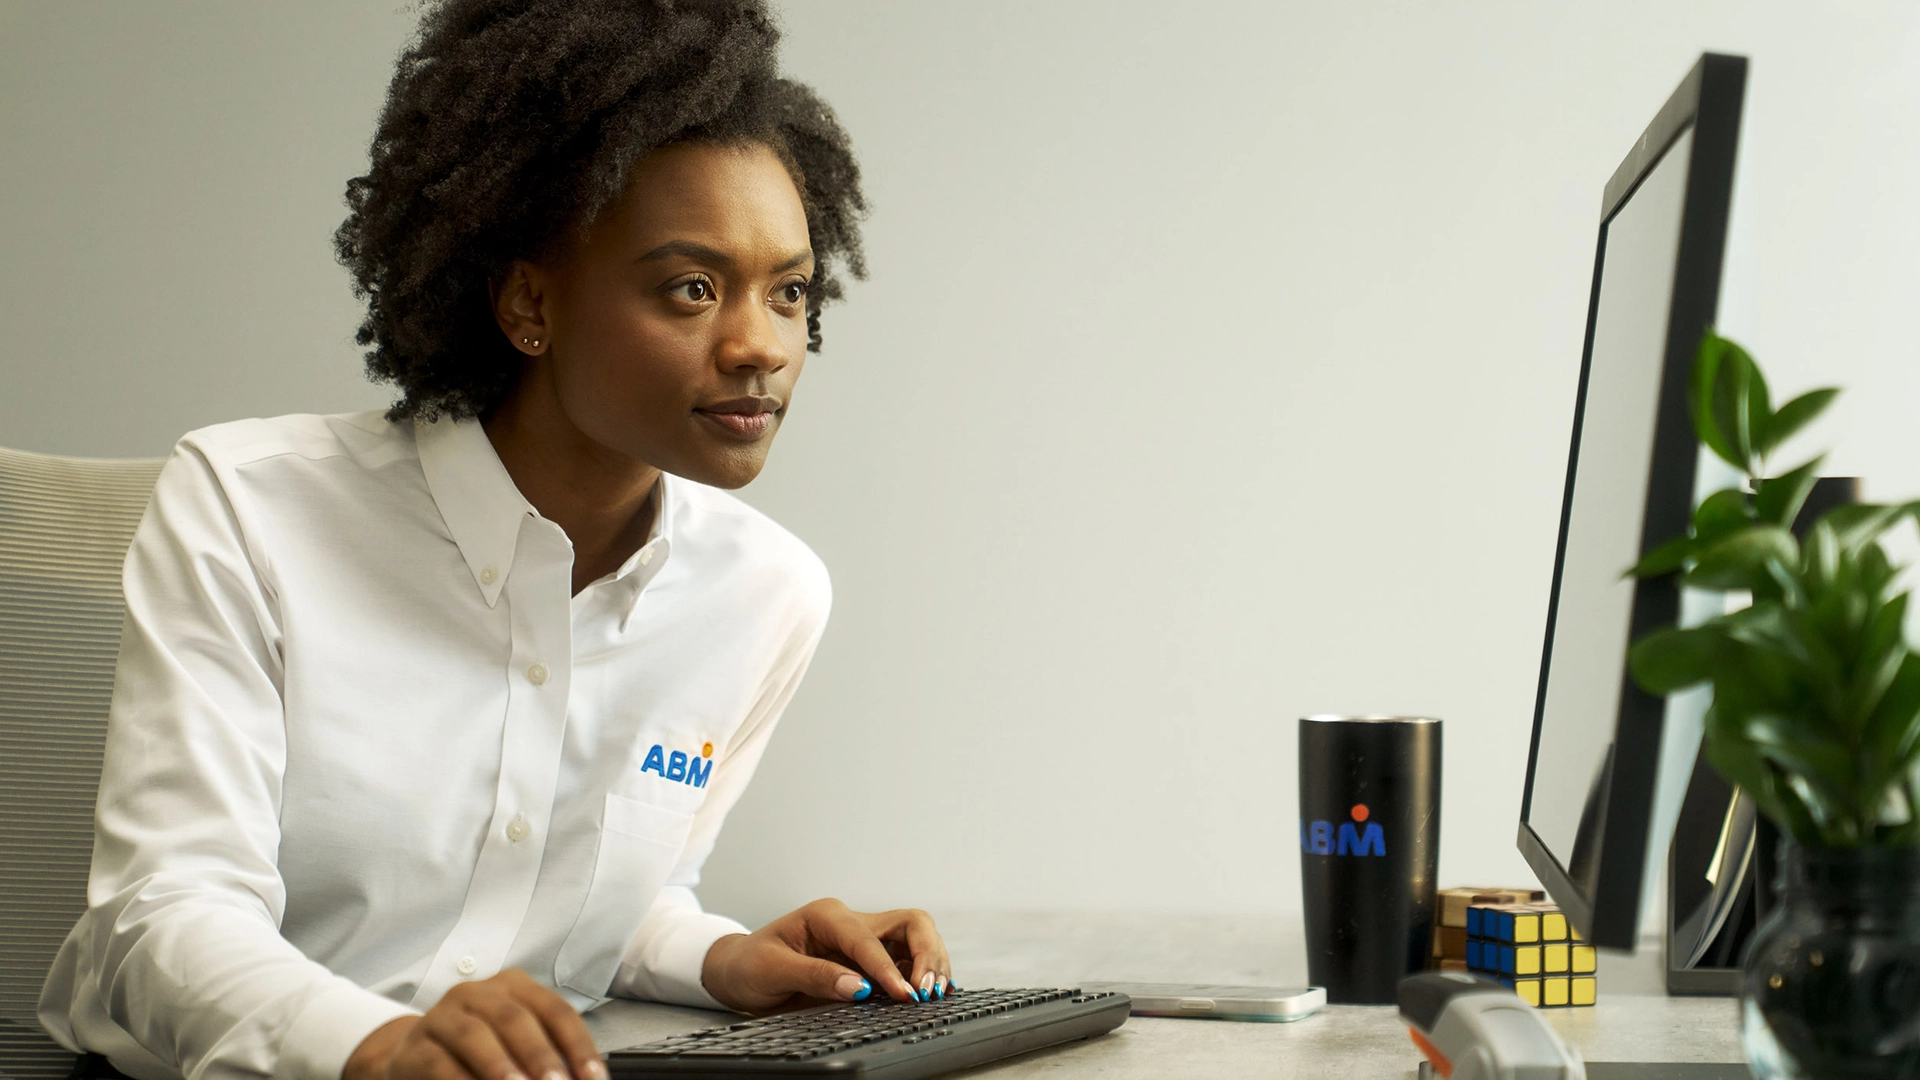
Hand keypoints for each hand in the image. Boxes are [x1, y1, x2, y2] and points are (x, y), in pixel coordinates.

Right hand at [342, 969, 606, 1079]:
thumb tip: (579, 1079)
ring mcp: (443, 1016)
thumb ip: (546, 1058)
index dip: (579, 1046)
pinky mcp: (416, 1047)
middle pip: (516, 1019)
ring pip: (474, 1035)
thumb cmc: (479, 1051)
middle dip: (541, 1055)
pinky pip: (439, 1063)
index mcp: (513, 987)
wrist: (414, 1056)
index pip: (555, 1011)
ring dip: (500, 1066)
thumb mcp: (516, 1045)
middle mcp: (478, 993)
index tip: (594, 1079)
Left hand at [700, 898, 951, 1013]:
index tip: (904, 995)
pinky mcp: (868, 960)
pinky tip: (933, 993)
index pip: (868, 940)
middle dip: (927, 953)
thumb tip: (859, 989)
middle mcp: (852, 922)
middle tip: (927, 991)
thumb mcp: (772, 970)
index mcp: (827, 915)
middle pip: (910, 924)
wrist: (737, 972)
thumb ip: (816, 976)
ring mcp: (864, 939)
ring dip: (931, 964)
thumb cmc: (750, 965)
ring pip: (916, 939)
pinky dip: (924, 974)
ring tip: (935, 995)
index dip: (888, 969)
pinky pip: (907, 960)